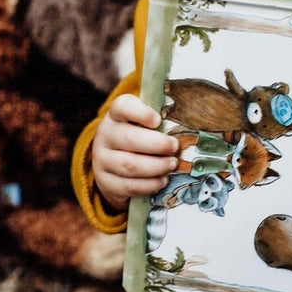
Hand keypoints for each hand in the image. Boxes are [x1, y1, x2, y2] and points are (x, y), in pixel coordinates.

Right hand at [92, 94, 177, 210]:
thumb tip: (188, 120)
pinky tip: (163, 180)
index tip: (158, 120)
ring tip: (172, 164)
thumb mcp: (141, 125)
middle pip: (129, 138)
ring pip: (129, 165)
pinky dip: (149, 184)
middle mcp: (105, 135)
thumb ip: (158, 121)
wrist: (111, 165)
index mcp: (115, 115)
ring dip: (156, 166)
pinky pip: (129, 185)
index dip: (141, 112)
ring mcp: (102, 160)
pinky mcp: (106, 182)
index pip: (122, 106)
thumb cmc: (136, 139)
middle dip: (157, 144)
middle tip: (174, 147)